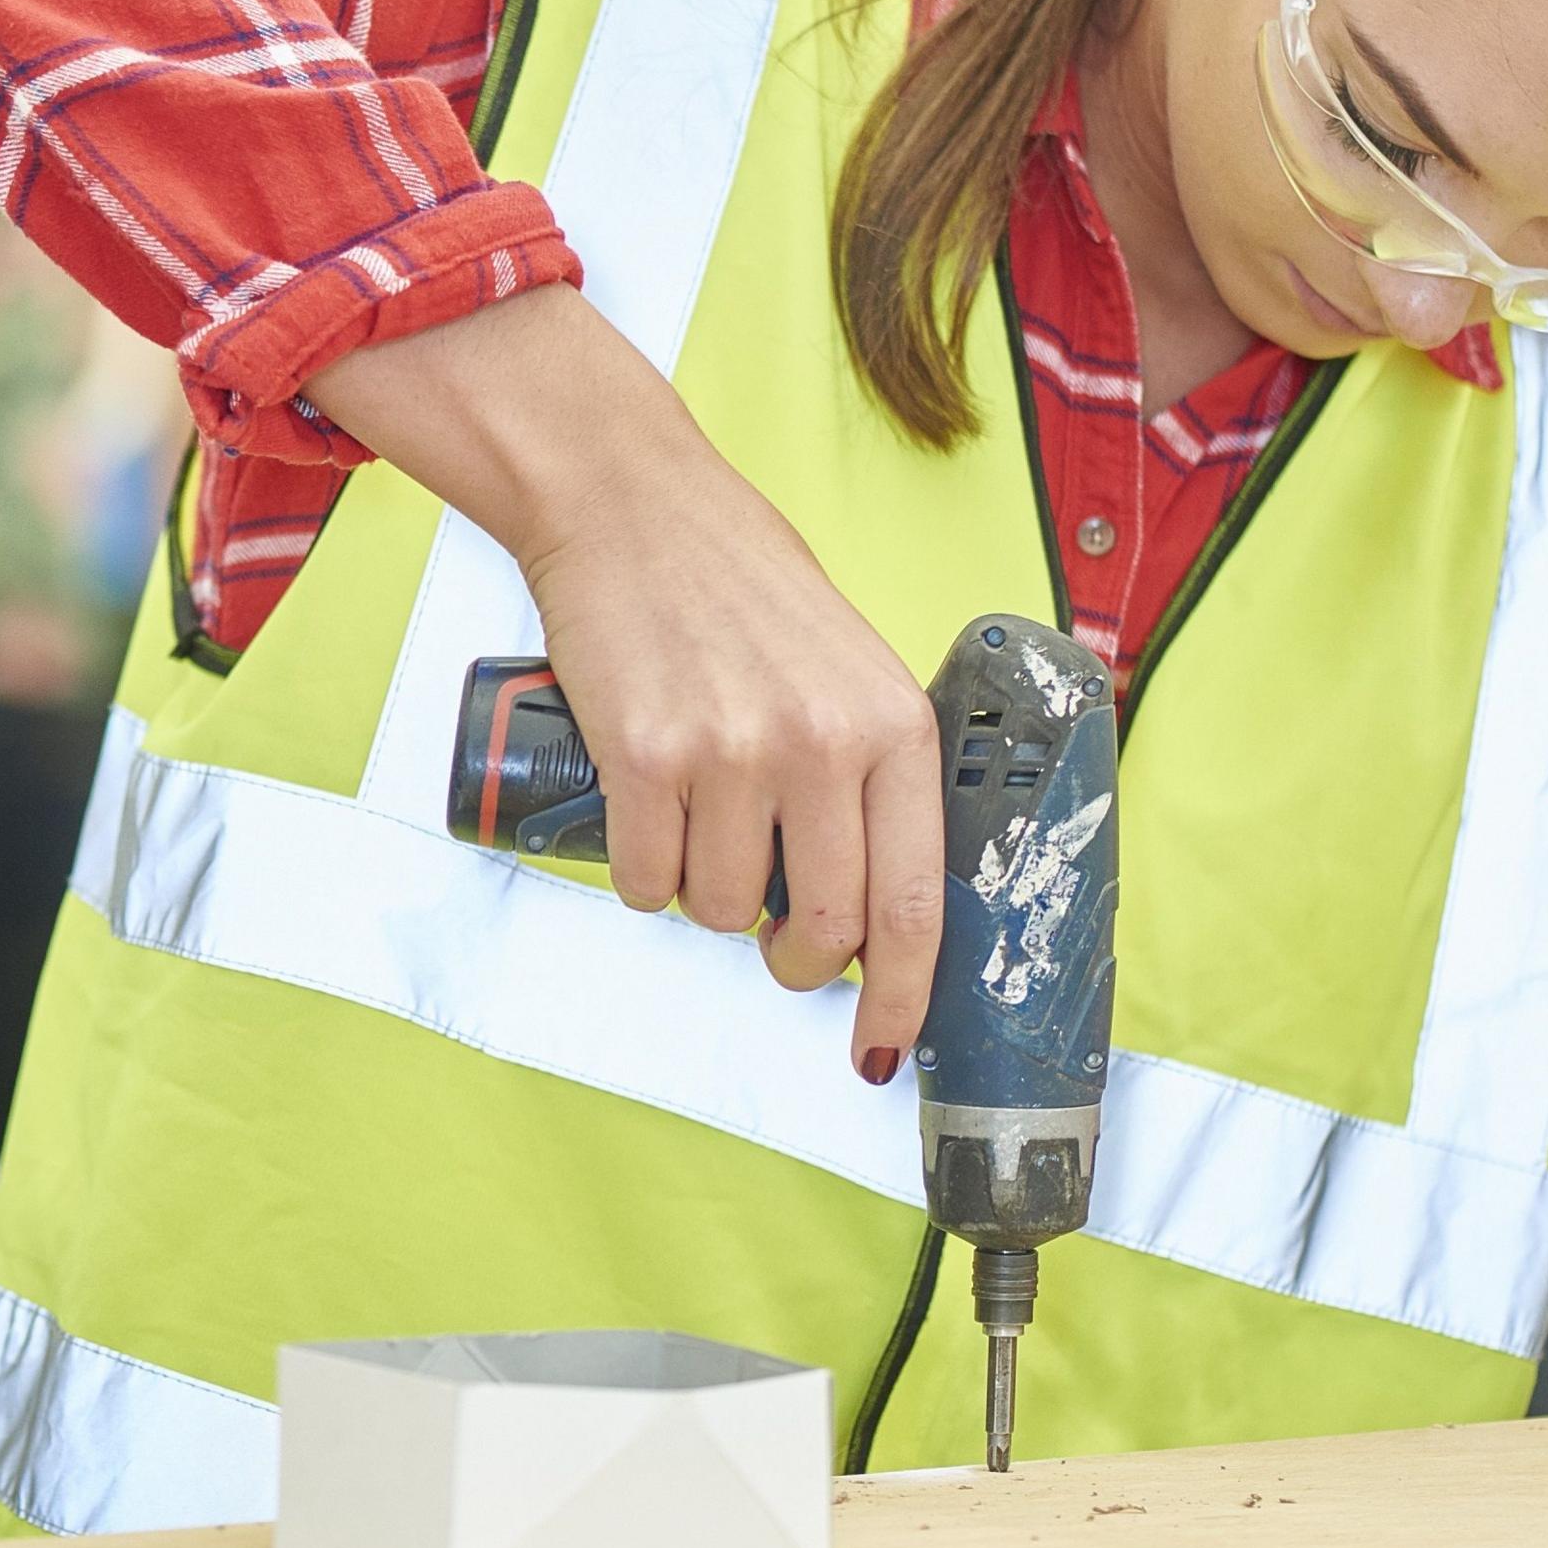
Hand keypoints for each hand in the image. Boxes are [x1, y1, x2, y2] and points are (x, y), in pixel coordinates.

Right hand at [304, 288, 949, 1081]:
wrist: (631, 506)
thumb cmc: (740, 585)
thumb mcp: (845, 668)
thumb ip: (868, 772)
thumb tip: (869, 908)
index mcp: (890, 724)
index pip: (916, 901)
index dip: (904, 994)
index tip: (886, 1041)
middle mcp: (820, 743)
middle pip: (822, 928)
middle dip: (795, 958)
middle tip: (776, 937)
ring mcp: (730, 753)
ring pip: (723, 911)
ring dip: (707, 898)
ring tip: (700, 825)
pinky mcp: (643, 759)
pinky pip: (649, 884)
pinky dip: (644, 876)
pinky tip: (648, 818)